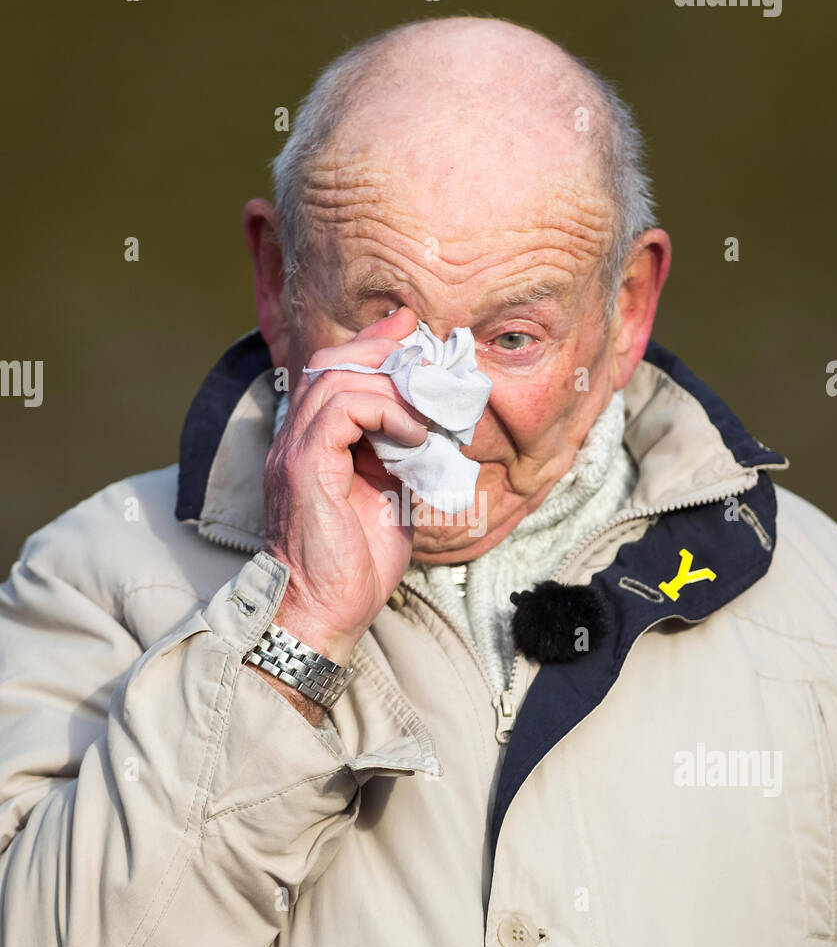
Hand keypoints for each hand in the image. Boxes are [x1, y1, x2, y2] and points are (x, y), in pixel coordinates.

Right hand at [263, 307, 426, 666]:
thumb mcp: (390, 495)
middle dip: (384, 352)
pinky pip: (343, 408)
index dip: (373, 345)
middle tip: (428, 363)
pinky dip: (386, 411)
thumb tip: (432, 422)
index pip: (332, 370)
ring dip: (393, 387)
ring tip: (426, 416)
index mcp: (312, 443)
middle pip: (332, 362)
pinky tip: (414, 437)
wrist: (323, 611)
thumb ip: (401, 454)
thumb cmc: (356, 565)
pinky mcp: (305, 465)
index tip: (413, 335)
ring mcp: (295, 449)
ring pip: (338, 378)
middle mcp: (296, 438)